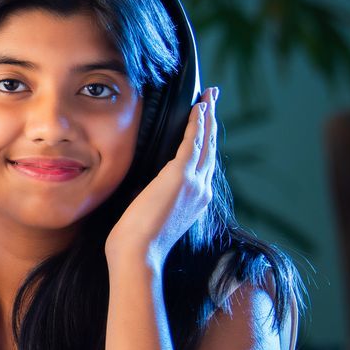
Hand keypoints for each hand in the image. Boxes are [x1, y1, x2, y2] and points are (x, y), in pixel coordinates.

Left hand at [106, 87, 218, 270]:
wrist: (138, 254)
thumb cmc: (136, 242)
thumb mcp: (153, 214)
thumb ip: (158, 197)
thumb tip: (148, 186)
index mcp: (195, 200)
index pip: (203, 163)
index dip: (205, 140)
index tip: (204, 122)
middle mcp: (201, 190)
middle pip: (209, 149)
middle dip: (211, 122)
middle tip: (212, 99)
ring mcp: (194, 184)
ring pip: (205, 142)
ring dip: (207, 116)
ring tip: (209, 95)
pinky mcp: (181, 178)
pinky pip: (192, 143)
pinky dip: (197, 124)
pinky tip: (198, 108)